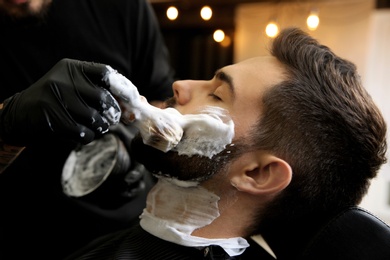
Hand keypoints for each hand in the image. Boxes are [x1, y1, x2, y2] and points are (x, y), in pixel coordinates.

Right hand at [0, 58, 120, 145]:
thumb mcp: (73, 85)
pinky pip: (84, 133)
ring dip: (100, 127)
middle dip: (112, 114)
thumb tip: (135, 101)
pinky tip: (82, 133)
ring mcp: (56, 99)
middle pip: (103, 99)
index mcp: (72, 68)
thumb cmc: (57, 100)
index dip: (122, 88)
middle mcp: (63, 80)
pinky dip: (89, 136)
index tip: (130, 100)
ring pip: (95, 119)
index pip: (106, 73)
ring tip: (95, 126)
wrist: (20, 114)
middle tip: (111, 119)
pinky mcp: (52, 120)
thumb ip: (99, 89)